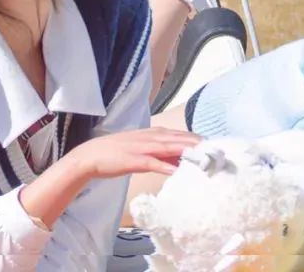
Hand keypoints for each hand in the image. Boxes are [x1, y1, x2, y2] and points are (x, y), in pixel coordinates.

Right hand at [72, 127, 199, 179]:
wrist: (91, 156)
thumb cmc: (116, 153)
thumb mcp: (140, 148)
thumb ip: (157, 151)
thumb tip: (176, 159)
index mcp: (151, 133)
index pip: (177, 134)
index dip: (194, 138)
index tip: (210, 143)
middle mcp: (149, 137)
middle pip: (177, 138)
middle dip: (195, 143)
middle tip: (213, 149)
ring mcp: (141, 147)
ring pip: (168, 147)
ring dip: (185, 150)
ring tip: (201, 154)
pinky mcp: (133, 160)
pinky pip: (152, 162)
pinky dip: (165, 166)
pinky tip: (176, 170)